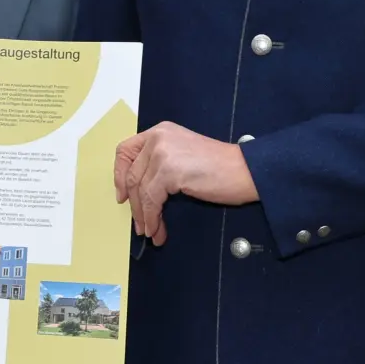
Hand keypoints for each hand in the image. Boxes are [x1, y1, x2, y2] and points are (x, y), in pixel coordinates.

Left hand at [113, 122, 258, 245]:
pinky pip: (152, 201)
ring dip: (143, 216)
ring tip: (150, 232)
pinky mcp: (169, 171)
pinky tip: (157, 230)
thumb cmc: (220, 167)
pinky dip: (152, 218)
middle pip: (131, 174)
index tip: (122, 195)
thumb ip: (159, 162)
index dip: (119, 175)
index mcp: (160, 131)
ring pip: (140, 191)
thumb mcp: (182, 154)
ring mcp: (162, 153)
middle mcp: (157, 138)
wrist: (245, 170)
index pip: (126, 150)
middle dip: (134, 203)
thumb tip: (138, 190)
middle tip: (139, 223)